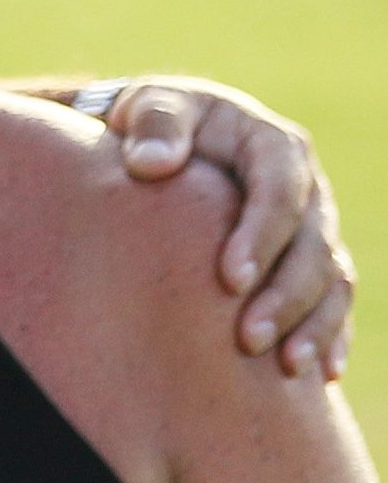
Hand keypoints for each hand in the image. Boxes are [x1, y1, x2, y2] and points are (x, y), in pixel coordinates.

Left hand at [97, 77, 353, 378]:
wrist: (167, 142)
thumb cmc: (153, 124)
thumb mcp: (150, 107)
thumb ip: (153, 125)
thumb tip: (149, 163)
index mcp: (273, 146)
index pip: (280, 192)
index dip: (262, 236)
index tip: (229, 279)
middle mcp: (306, 189)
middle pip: (312, 245)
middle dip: (285, 295)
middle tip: (247, 339)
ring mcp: (313, 228)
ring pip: (331, 279)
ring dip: (313, 324)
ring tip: (287, 367)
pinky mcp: (308, 261)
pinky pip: (333, 300)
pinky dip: (330, 334)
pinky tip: (321, 375)